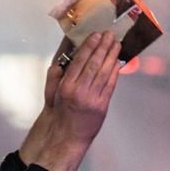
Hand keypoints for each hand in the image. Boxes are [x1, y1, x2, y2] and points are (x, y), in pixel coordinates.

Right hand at [18, 32, 121, 170]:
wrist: (66, 135)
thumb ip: (56, 75)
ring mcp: (92, 99)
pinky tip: (117, 62)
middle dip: (103, 47)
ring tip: (116, 44)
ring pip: (104, 73)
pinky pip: (110, 86)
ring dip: (112, 57)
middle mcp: (79, 92)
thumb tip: (64, 57)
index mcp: (66, 86)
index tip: (96, 35)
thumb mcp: (52, 92)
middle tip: (110, 35)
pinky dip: (115, 72)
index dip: (90, 46)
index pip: (80, 61)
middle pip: (94, 64)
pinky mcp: (102, 106)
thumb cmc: (59, 112)